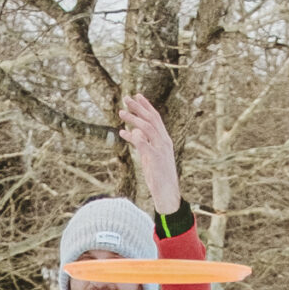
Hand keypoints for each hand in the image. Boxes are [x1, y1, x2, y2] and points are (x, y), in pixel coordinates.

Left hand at [118, 94, 181, 214]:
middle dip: (139, 107)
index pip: (156, 118)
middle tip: (126, 97)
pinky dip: (133, 137)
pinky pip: (143, 143)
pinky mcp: (156, 159)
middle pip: (152, 119)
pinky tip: (123, 132)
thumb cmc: (158, 176)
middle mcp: (164, 142)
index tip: (137, 95)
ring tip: (121, 112)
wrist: (167, 194)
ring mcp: (161, 149)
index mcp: (164, 140)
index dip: (146, 106)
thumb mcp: (149, 156)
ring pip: (148, 128)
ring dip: (134, 118)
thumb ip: (143, 143)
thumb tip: (134, 130)